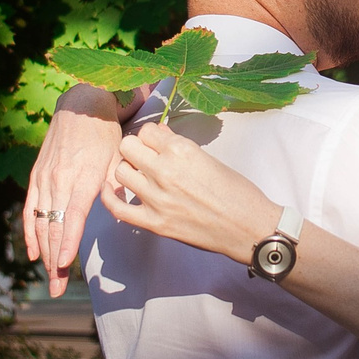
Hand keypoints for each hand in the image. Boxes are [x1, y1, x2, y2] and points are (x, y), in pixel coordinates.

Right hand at [22, 83, 129, 294]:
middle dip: (55, 262)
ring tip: (49, 277)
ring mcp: (45, 180)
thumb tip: (122, 209)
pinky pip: (30, 209)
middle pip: (53, 229)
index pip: (71, 219)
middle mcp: (60, 182)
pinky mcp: (37, 176)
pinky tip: (33, 252)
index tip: (65, 266)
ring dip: (43, 253)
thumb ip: (118, 185)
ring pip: (40, 223)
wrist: (82, 107)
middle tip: (57, 289)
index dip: (67, 244)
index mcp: (82, 180)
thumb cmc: (106, 135)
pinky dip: (29, 232)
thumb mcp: (118, 158)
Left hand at [104, 122, 281, 267]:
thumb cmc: (237, 192)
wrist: (248, 228)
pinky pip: (117, 207)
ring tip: (139, 176)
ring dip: (128, 170)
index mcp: (182, 150)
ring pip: (120, 171)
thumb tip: (158, 133)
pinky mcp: (155, 223)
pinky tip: (113, 189)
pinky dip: (110, 197)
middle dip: (135, 149)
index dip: (150, 137)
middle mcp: (165, 170)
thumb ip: (178, 145)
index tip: (156, 144)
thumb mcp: (209, 159)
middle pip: (128, 146)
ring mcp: (157, 198)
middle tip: (146, 159)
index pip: (147, 131)